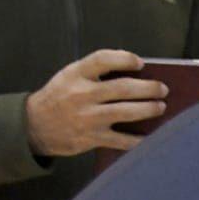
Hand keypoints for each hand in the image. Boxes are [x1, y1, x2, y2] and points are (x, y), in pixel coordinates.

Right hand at [23, 50, 168, 157]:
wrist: (35, 125)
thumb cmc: (60, 97)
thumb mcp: (70, 77)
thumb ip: (95, 72)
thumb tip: (137, 72)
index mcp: (75, 74)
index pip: (102, 59)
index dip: (124, 59)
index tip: (140, 63)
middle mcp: (81, 94)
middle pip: (122, 88)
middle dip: (148, 88)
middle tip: (163, 89)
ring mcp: (88, 117)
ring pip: (126, 112)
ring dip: (149, 109)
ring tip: (161, 106)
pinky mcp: (92, 138)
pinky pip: (123, 140)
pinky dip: (141, 140)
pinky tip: (153, 136)